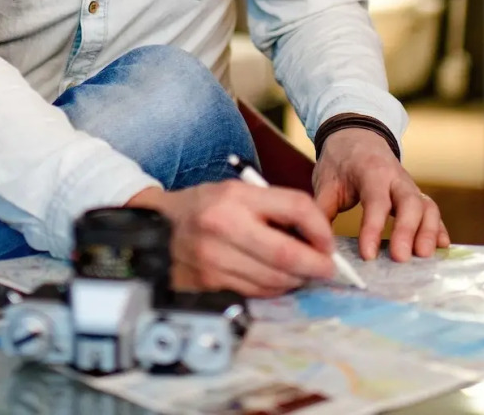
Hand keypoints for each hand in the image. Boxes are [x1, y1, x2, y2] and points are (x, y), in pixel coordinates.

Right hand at [127, 181, 336, 297]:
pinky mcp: (209, 283)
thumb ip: (276, 208)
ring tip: (302, 273)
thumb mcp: (237, 192)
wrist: (156, 227)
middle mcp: (224, 227)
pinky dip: (274, 288)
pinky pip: (255, 292)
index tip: (328, 242)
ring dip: (296, 280)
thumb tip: (317, 237)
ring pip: (274, 279)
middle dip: (315, 265)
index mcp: (235, 197)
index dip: (320, 229)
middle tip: (327, 268)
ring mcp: (214, 259)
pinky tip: (276, 280)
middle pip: (287, 254)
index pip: (295, 208)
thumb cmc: (204, 207)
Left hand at [314, 127, 448, 262]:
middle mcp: (396, 178)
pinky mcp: (416, 194)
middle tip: (401, 259)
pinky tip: (442, 247)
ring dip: (428, 232)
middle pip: (409, 203)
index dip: (373, 229)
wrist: (356, 135)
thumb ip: (322, 211)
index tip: (368, 255)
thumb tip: (317, 244)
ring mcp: (409, 185)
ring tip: (424, 257)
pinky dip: (439, 228)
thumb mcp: (325, 181)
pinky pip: (432, 210)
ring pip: (427, 206)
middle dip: (407, 232)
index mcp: (371, 172)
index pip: (376, 202)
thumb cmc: (339, 162)